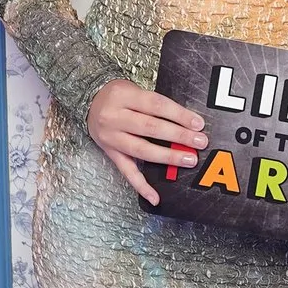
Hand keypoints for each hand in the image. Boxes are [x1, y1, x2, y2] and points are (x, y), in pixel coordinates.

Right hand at [86, 80, 207, 204]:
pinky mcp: (110, 153)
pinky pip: (127, 172)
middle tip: (199, 142)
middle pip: (151, 127)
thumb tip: (187, 121)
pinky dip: (142, 186)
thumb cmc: (118, 96)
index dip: (179, 115)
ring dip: (168, 156)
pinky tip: (155, 197)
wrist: (89, 103)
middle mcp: (114, 117)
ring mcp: (111, 137)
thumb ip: (156, 104)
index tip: (198, 123)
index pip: (156, 105)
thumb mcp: (133, 90)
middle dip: (178, 135)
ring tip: (188, 159)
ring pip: (142, 149)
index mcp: (123, 96)